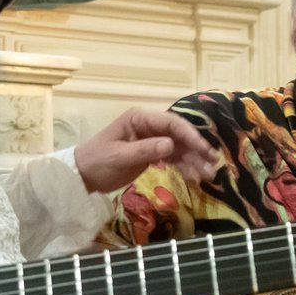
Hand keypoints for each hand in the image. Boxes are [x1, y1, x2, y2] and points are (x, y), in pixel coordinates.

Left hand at [72, 107, 218, 192]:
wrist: (82, 176)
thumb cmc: (97, 162)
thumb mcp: (120, 156)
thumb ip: (145, 150)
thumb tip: (171, 145)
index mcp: (139, 118)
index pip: (171, 123)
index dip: (189, 135)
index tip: (203, 150)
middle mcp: (149, 125)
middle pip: (179, 134)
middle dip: (197, 148)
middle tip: (213, 164)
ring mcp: (152, 139)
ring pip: (179, 147)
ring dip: (194, 160)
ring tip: (208, 175)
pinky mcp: (152, 153)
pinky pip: (173, 157)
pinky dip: (185, 166)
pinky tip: (195, 176)